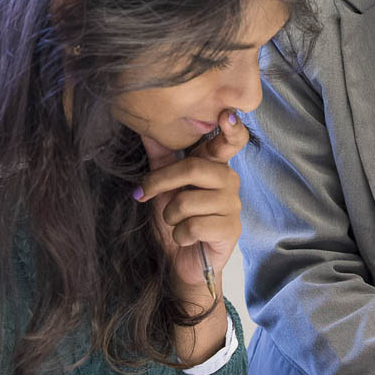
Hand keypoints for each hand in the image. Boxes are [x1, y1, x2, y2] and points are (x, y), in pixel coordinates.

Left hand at [134, 112, 246, 293]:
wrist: (181, 261)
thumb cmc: (174, 220)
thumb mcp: (163, 186)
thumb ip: (160, 157)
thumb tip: (147, 126)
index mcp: (214, 165)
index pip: (231, 141)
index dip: (232, 128)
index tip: (227, 114)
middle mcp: (228, 180)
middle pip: (193, 168)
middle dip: (160, 182)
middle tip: (143, 194)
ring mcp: (232, 205)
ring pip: (188, 201)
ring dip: (169, 216)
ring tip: (175, 223)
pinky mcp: (231, 229)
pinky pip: (194, 225)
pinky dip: (179, 235)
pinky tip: (186, 238)